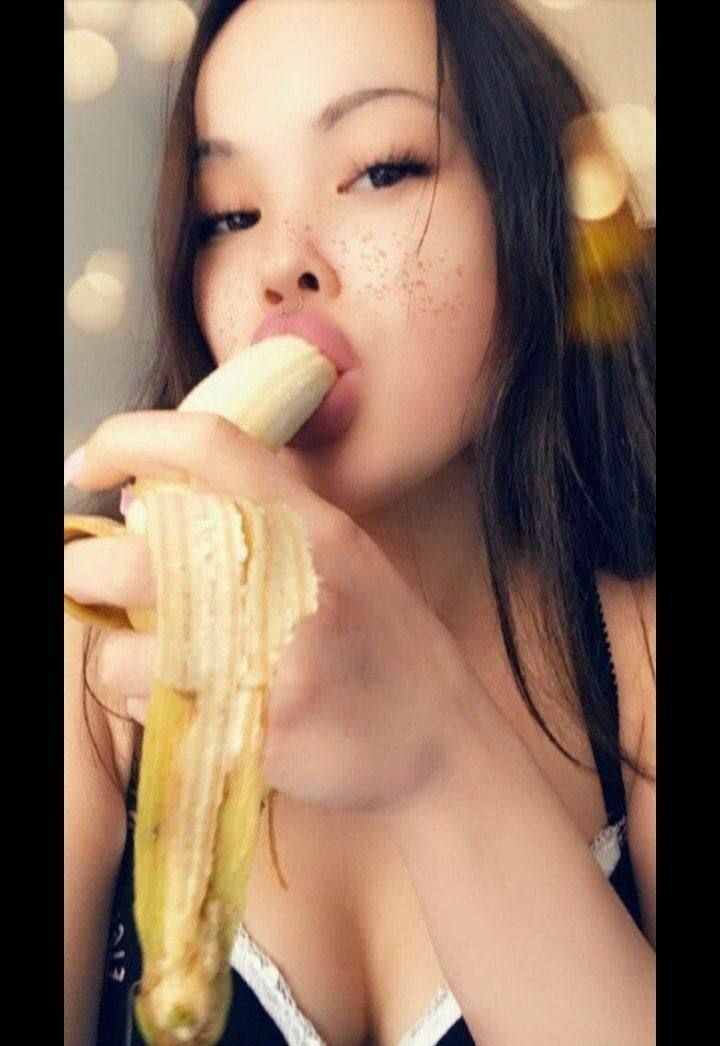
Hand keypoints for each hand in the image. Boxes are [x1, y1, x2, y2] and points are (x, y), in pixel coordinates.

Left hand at [64, 411, 477, 814]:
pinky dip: (145, 702)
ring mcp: (276, 655)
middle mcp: (294, 576)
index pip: (210, 443)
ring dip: (116, 652)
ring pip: (128, 648)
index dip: (131, 437)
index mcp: (314, 523)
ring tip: (142, 656)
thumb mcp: (344, 559)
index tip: (87, 464)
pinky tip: (181, 699)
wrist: (442, 742)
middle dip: (86, 568)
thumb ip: (263, 524)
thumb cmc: (386, 647)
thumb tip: (143, 506)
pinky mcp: (260, 726)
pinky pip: (155, 707)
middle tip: (84, 577)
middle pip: (140, 552)